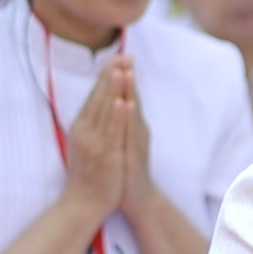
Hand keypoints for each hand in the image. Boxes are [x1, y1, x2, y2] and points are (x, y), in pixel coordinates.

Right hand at [60, 58, 129, 223]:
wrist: (82, 204)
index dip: (106, 76)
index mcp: (80, 126)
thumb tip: (100, 103)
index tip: (117, 58)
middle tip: (122, 55)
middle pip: (98, 98)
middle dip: (111, 75)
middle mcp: (84, 131)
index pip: (94, 95)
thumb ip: (92, 123)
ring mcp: (94, 143)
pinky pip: (112, 132)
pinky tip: (124, 102)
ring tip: (121, 69)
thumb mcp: (85, 143)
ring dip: (113, 89)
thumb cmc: (87, 174)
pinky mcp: (105, 155)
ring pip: (105, 111)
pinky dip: (118, 116)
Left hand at [116, 57, 158, 218]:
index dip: (122, 76)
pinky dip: (129, 117)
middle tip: (125, 54)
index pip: (126, 96)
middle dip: (126, 76)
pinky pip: (131, 132)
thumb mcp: (121, 141)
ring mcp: (137, 142)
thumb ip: (119, 122)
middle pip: (131, 98)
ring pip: (132, 112)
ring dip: (129, 90)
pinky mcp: (134, 154)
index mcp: (131, 125)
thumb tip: (114, 104)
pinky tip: (127, 104)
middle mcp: (137, 130)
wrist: (138, 198)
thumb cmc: (127, 170)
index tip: (119, 55)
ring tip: (126, 71)